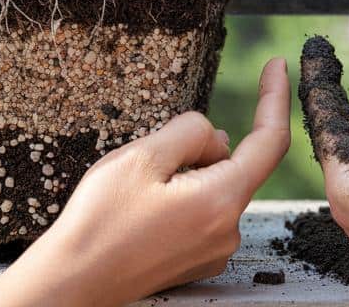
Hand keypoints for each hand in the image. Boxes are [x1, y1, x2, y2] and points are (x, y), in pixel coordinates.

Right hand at [0, 57, 290, 306]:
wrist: (71, 282)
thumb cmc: (99, 223)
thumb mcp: (141, 157)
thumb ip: (190, 131)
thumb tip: (216, 137)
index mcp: (221, 200)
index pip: (270, 141)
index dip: (275, 97)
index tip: (277, 65)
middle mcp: (228, 230)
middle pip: (232, 164)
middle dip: (199, 148)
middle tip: (148, 161)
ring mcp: (215, 250)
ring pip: (215, 187)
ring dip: (186, 175)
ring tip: (138, 195)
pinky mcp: (199, 261)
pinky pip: (203, 211)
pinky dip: (183, 198)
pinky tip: (144, 211)